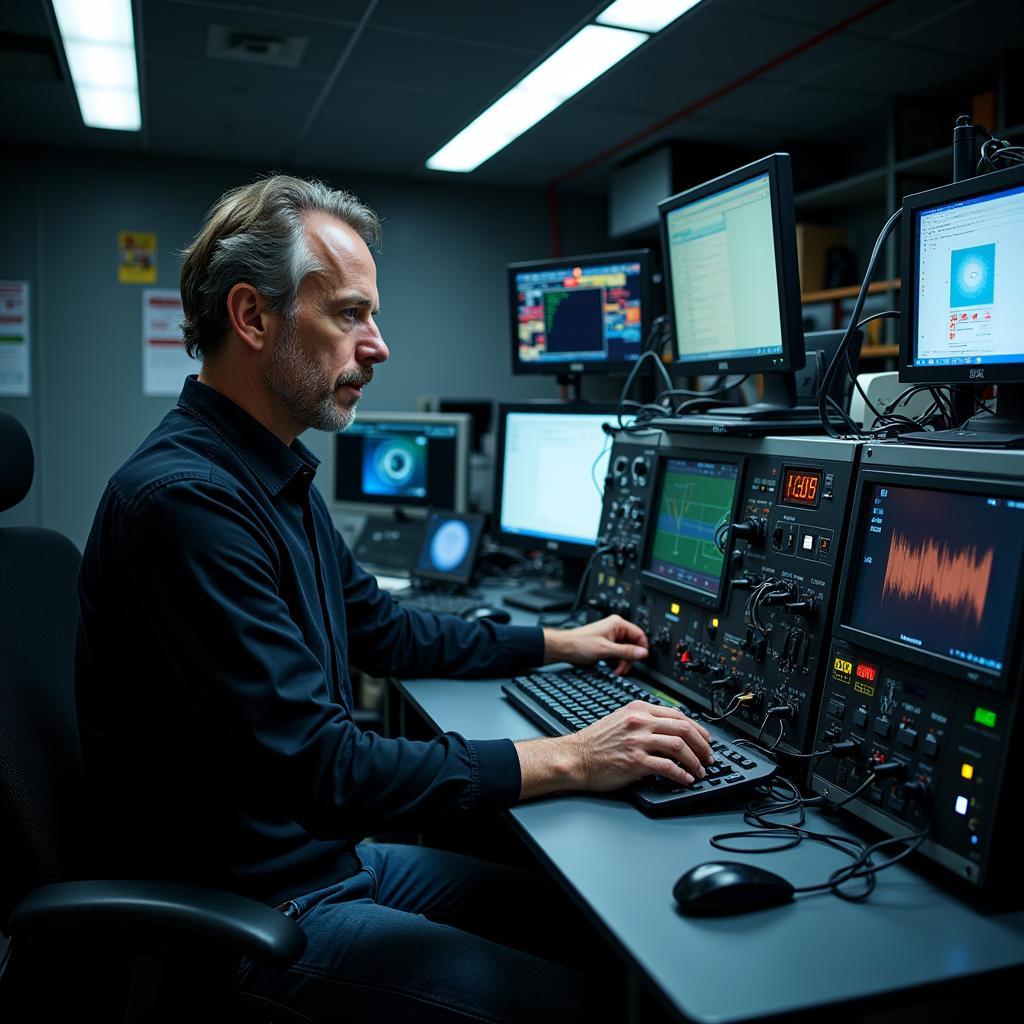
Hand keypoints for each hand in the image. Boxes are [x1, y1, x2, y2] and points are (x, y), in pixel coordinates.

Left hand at [543, 615, 648, 675]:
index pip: (639, 635)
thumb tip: (642, 653)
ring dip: (623, 662)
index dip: (641, 648)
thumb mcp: (606, 650)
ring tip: (616, 670)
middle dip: (629, 659)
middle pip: (633, 645)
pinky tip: (612, 667)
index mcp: (617, 624)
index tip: (640, 660)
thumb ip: (625, 651)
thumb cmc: (579, 644)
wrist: (564, 648)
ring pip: (626, 651)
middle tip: (623, 668)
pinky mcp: (607, 644)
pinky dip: (617, 661)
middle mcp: (615, 628)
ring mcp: (611, 636)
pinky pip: (618, 653)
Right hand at [570, 701, 713, 791]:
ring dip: (695, 760)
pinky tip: (685, 779)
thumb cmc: (596, 742)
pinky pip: (667, 767)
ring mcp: (638, 741)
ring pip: (679, 746)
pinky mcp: (635, 761)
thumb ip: (645, 720)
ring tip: (700, 770)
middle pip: (683, 728)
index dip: (697, 729)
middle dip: (702, 745)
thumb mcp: (621, 719)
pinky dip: (681, 774)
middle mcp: (640, 722)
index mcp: (638, 709)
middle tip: (708, 757)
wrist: (576, 757)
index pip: (677, 714)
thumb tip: (671, 730)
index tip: (705, 739)